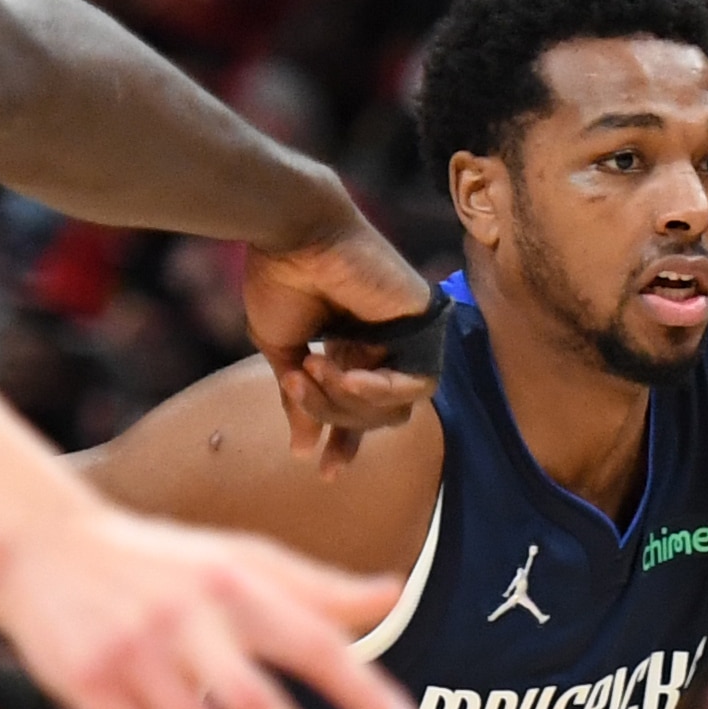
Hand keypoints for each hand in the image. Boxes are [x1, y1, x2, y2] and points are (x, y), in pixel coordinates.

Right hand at [0, 496, 403, 708]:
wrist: (39, 544)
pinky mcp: (85, 684)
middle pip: (255, 705)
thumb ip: (317, 588)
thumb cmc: (161, 561)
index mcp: (234, 586)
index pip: (312, 643)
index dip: (361, 692)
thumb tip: (394, 595)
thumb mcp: (239, 556)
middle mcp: (186, 620)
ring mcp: (132, 655)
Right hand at [240, 207, 438, 475]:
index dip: (344, 444)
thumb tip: (302, 450)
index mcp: (350, 353)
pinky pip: (418, 386)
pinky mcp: (427, 328)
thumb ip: (301, 401)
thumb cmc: (280, 280)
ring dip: (348, 399)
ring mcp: (406, 340)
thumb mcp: (284, 353)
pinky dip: (380, 389)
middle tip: (300, 381)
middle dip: (334, 413)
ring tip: (316, 367)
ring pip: (394, 407)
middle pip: (375, 417)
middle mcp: (382, 350)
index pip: (359, 413)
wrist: (293, 236)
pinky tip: (349, 373)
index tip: (325, 472)